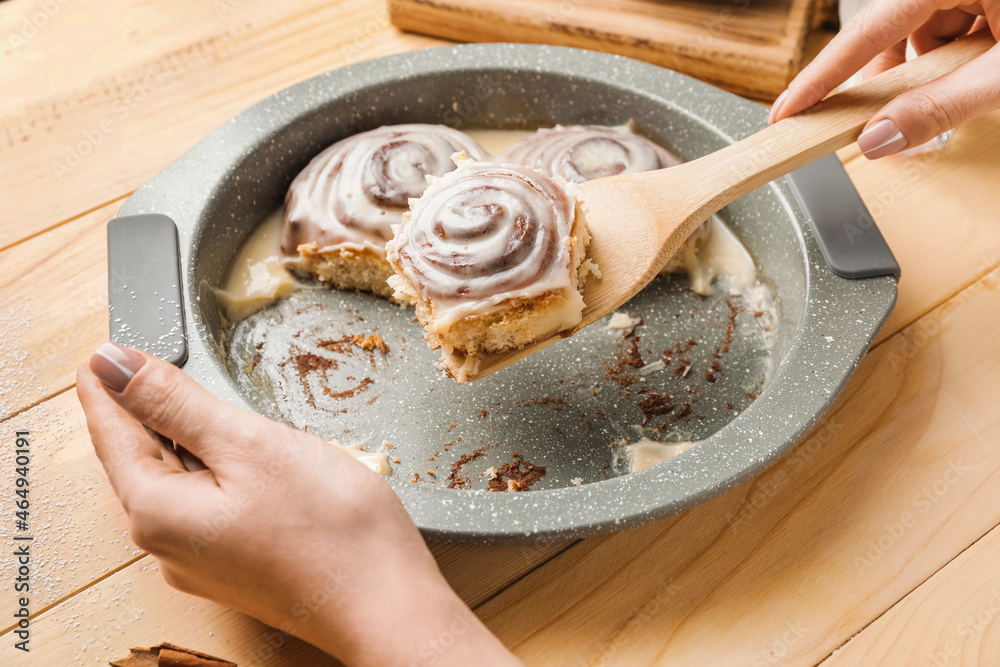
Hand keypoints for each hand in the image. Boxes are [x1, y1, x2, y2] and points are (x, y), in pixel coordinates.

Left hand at [77, 343, 520, 665]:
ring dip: (178, 439)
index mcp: (156, 512)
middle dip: (140, 410)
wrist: (388, 605)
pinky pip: (203, 507)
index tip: (99, 351)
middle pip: (139, 460)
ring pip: (174, 483)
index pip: (112, 432)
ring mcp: (201, 563)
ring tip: (186, 399)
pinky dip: (208, 470)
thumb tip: (112, 364)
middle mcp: (166, 546)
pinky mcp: (235, 568)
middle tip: (141, 363)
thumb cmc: (331, 529)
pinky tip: (232, 453)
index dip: (107, 384)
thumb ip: (177, 404)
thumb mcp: (250, 445)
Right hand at [769, 0, 999, 157]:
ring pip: (918, 28)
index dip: (822, 75)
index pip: (865, 29)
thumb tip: (877, 139)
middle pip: (888, 29)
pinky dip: (954, 52)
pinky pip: (948, 19)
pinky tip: (985, 64)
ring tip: (975, 81)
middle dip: (893, 77)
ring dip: (933, 64)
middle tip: (890, 119)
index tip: (787, 110)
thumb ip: (942, 107)